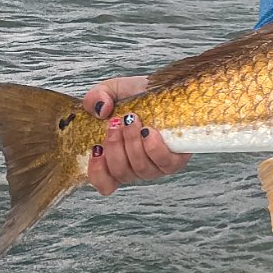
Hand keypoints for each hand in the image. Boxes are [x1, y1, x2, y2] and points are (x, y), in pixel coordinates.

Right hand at [83, 76, 190, 195]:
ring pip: (140, 168)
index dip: (97, 173)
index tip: (96, 149)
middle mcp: (136, 167)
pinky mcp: (176, 160)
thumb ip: (96, 97)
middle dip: (114, 147)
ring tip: (132, 120)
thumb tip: (99, 110)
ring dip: (132, 144)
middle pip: (121, 173)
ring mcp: (157, 166)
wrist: (165, 88)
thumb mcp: (111, 91)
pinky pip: (165, 163)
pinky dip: (153, 148)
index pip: (105, 183)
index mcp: (118, 158)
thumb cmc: (136, 95)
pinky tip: (149, 132)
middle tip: (115, 123)